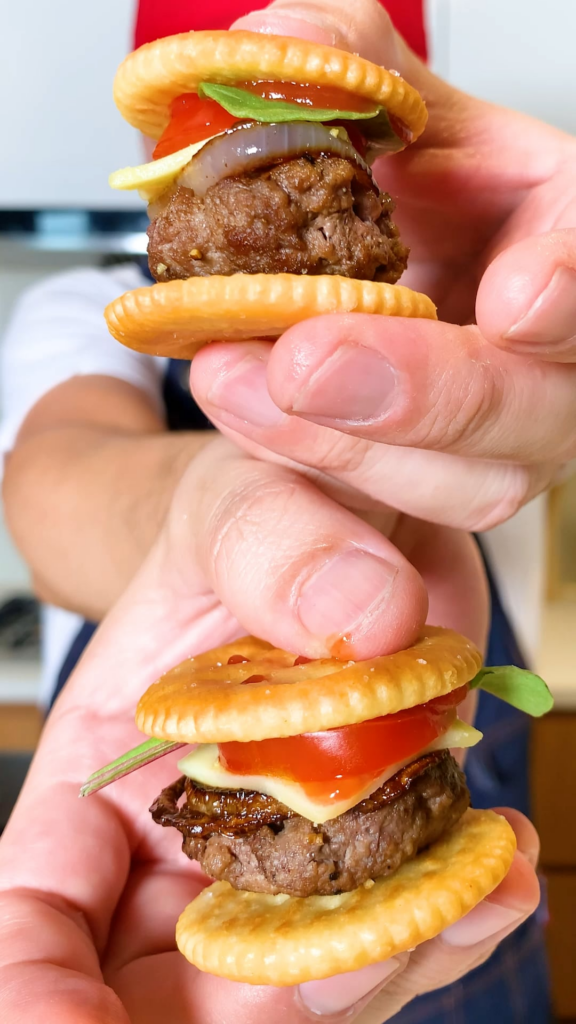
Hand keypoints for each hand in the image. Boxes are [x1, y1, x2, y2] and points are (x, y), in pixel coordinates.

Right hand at [0, 439, 538, 1022]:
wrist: (332, 519)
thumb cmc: (243, 517)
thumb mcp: (237, 502)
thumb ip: (273, 542)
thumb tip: (364, 615)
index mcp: (100, 775)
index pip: (40, 906)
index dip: (42, 987)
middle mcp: (181, 838)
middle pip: (179, 984)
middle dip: (261, 1000)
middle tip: (365, 953)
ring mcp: (280, 853)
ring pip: (307, 970)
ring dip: (388, 956)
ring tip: (478, 888)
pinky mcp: (370, 843)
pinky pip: (399, 916)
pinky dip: (450, 911)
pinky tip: (499, 865)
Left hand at [189, 0, 575, 531]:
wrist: (382, 271)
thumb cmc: (414, 192)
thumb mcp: (394, 111)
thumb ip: (351, 65)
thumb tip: (274, 44)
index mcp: (569, 240)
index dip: (573, 291)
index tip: (516, 295)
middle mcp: (558, 358)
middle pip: (536, 407)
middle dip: (427, 394)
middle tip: (308, 362)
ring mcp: (509, 437)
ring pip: (465, 482)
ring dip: (343, 444)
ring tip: (234, 379)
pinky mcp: (442, 482)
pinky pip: (391, 504)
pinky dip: (309, 464)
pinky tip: (242, 408)